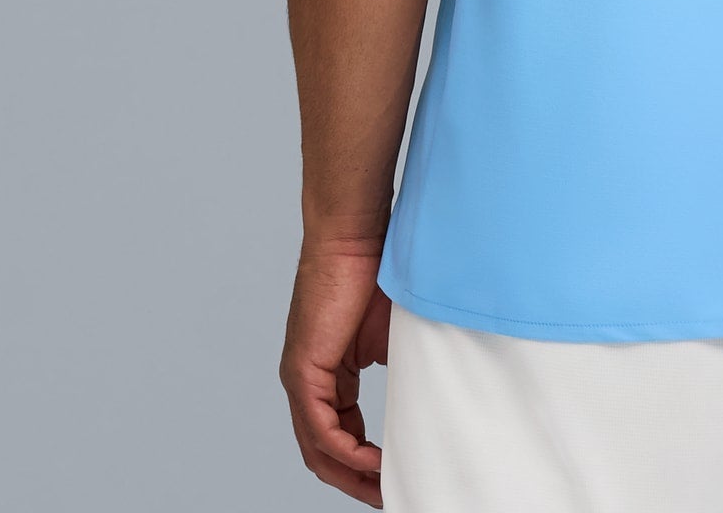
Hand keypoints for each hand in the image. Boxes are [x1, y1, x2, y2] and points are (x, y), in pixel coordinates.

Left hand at [280, 237, 393, 504]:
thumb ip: (397, 369)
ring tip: (386, 490)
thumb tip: (422, 397)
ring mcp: (300, 378)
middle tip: (391, 496)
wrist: (356, 236)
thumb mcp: (392, 334)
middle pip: (325, 452)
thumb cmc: (376, 271)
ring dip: (353, 475)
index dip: (366, 462)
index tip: (395, 475)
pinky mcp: (302, 372)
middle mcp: (306, 381)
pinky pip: (321, 430)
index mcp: (326, 374)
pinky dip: (346, 454)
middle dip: (358, 481)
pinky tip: (373, 464)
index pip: (339, 435)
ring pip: (319, 449)